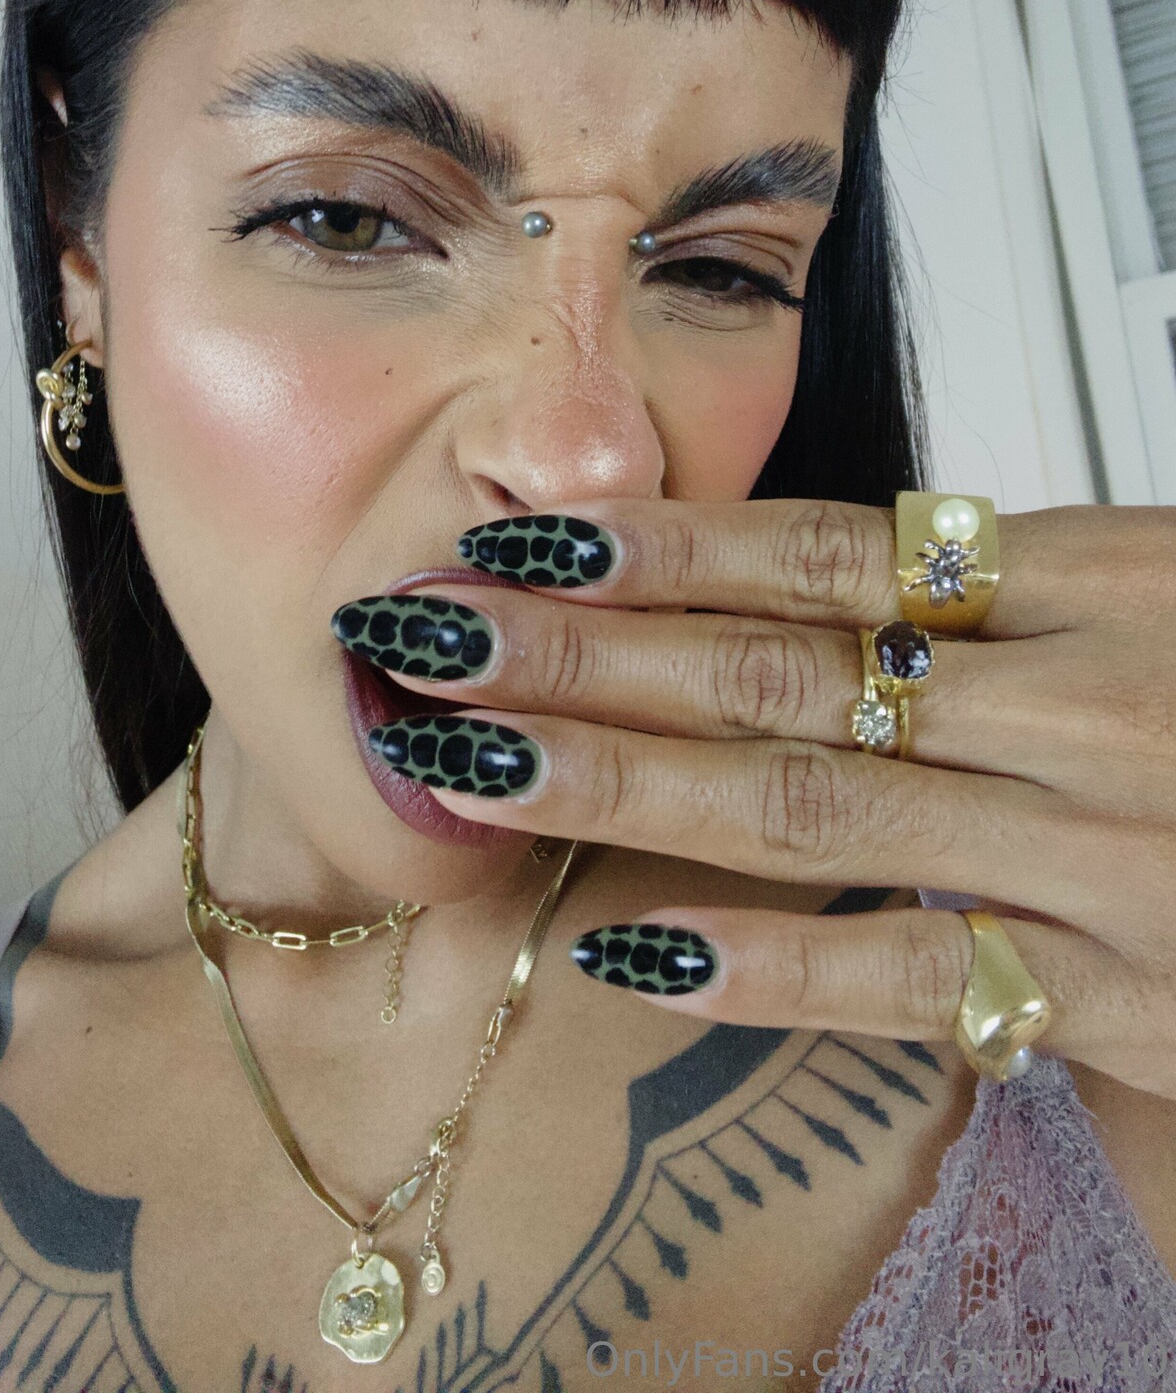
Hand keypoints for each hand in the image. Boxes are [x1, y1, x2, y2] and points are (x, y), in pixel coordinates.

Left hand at [334, 500, 1175, 1100]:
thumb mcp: (1155, 594)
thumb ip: (997, 596)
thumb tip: (791, 583)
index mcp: (1106, 573)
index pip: (834, 551)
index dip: (666, 546)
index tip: (527, 539)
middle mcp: (1092, 701)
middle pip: (786, 672)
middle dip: (588, 657)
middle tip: (431, 637)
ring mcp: (1107, 851)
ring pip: (815, 809)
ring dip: (625, 787)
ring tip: (478, 762)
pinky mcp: (1126, 995)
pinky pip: (914, 976)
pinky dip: (769, 965)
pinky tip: (635, 949)